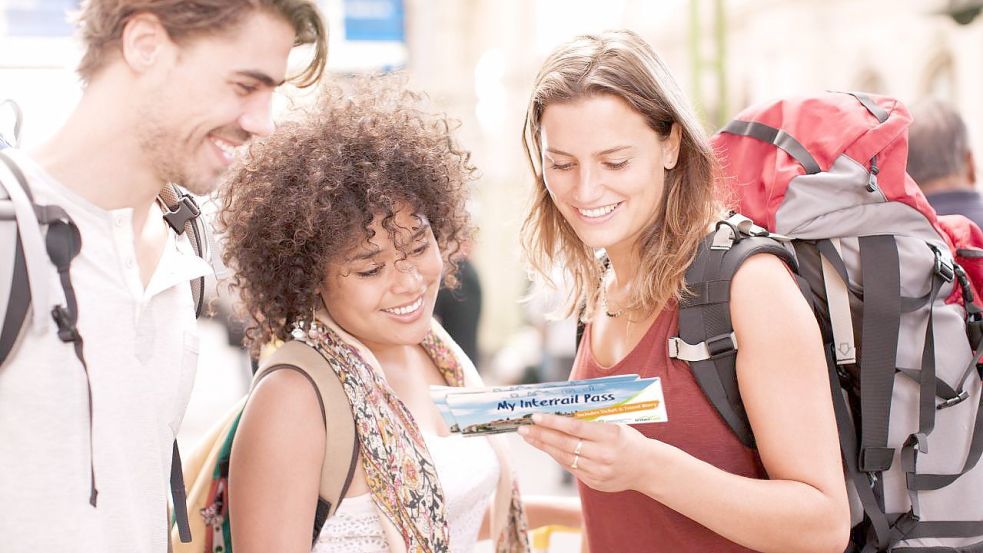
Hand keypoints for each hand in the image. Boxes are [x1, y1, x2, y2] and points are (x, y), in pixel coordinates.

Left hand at [518, 413, 656, 493]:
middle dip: (541, 435)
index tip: (535, 417)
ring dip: (544, 446)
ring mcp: (598, 471)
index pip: (575, 428)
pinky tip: (546, 448)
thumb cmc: (629, 440)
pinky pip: (571, 468)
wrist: (647, 468)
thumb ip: (591, 421)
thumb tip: (561, 412)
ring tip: (529, 437)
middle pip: (565, 444)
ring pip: (564, 458)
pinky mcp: (594, 483)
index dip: (553, 422)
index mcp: (610, 435)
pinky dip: (557, 457)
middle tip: (523, 427)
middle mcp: (603, 455)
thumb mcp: (615, 425)